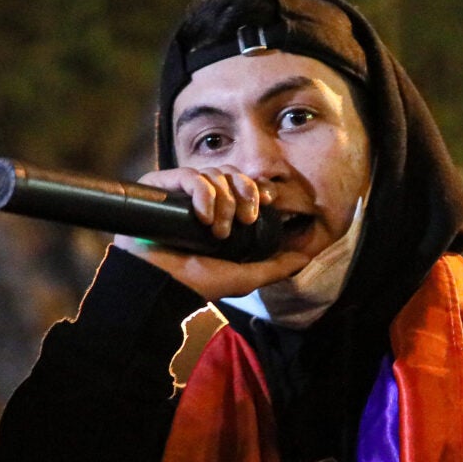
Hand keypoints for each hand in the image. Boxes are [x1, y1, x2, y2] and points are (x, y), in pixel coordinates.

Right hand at [111, 167, 313, 303]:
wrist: (162, 287)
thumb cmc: (197, 284)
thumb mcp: (245, 277)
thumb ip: (275, 267)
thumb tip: (304, 258)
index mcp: (218, 212)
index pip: (241, 184)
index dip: (256, 187)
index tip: (268, 200)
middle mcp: (198, 199)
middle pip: (230, 173)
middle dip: (245, 193)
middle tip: (246, 219)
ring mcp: (178, 192)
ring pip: (212, 173)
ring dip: (223, 200)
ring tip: (218, 230)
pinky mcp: (158, 188)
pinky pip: (188, 176)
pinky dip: (202, 193)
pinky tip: (203, 217)